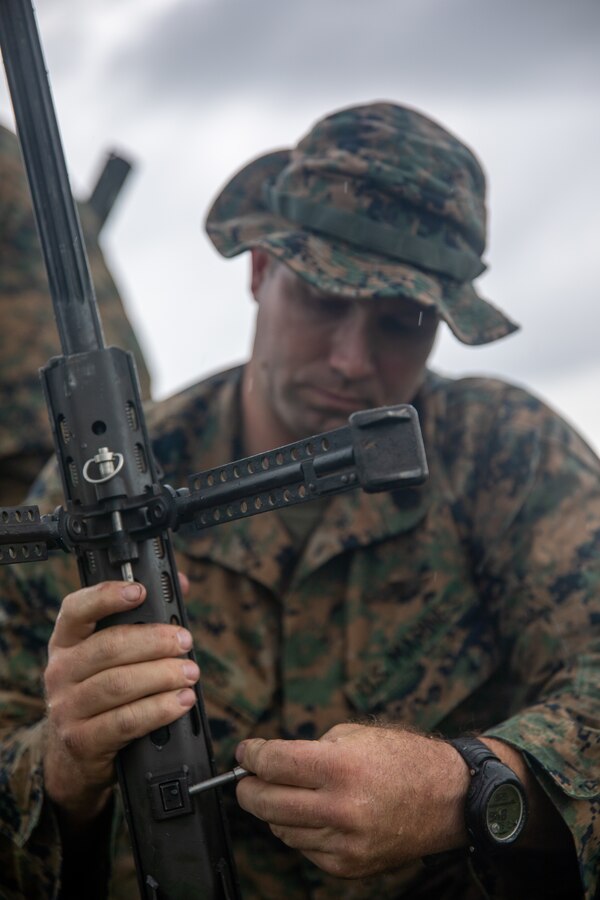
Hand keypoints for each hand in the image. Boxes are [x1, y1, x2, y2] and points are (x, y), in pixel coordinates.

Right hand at [43, 578, 198, 823]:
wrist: (75, 756)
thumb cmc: (103, 693)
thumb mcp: (111, 656)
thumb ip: (144, 618)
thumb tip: (180, 582)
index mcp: (66, 642)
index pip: (77, 609)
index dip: (107, 596)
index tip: (140, 592)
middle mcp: (60, 671)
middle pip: (109, 647)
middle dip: (154, 641)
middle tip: (185, 642)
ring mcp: (66, 708)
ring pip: (119, 684)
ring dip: (162, 676)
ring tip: (190, 673)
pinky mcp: (82, 740)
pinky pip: (125, 721)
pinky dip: (159, 710)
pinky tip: (181, 702)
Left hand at [235, 723, 469, 877]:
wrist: (446, 798)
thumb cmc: (401, 758)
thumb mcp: (354, 736)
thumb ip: (309, 750)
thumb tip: (270, 763)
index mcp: (340, 767)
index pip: (274, 764)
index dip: (252, 756)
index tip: (245, 753)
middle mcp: (341, 808)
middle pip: (266, 803)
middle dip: (249, 787)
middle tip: (248, 777)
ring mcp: (345, 843)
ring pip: (281, 830)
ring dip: (274, 811)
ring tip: (287, 793)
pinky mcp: (349, 866)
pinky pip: (305, 848)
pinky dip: (301, 831)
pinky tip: (315, 814)